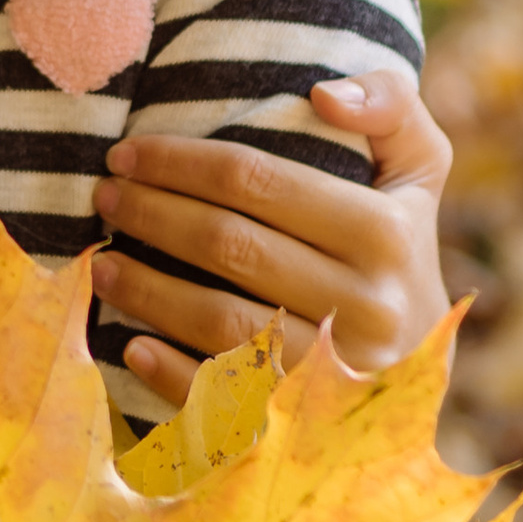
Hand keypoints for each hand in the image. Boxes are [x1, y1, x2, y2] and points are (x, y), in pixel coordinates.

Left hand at [88, 68, 453, 407]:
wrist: (420, 376)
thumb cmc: (397, 255)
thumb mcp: (417, 175)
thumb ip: (391, 108)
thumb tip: (324, 94)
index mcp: (387, 235)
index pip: (257, 181)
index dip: (180, 162)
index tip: (127, 152)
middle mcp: (366, 307)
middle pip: (230, 246)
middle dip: (152, 214)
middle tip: (104, 198)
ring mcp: (336, 372)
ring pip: (219, 322)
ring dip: (147, 290)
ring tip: (102, 263)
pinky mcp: (307, 427)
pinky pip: (225, 402)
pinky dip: (171, 374)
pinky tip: (129, 346)